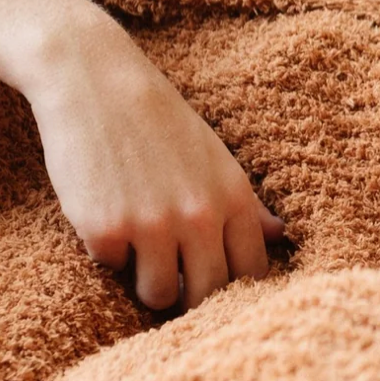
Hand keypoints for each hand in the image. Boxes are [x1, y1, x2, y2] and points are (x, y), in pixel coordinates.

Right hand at [24, 19, 282, 310]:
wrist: (99, 84)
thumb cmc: (160, 121)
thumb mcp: (215, 157)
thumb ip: (246, 204)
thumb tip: (280, 236)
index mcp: (233, 196)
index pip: (250, 272)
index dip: (234, 288)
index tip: (214, 283)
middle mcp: (199, 215)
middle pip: (207, 294)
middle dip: (190, 295)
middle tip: (173, 276)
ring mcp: (152, 225)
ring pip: (158, 296)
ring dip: (146, 279)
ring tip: (138, 243)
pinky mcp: (106, 230)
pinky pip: (111, 268)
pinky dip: (107, 250)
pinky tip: (106, 211)